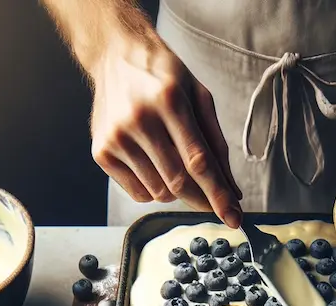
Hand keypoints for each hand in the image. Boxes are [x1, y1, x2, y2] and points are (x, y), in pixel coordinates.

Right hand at [88, 36, 241, 226]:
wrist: (116, 57)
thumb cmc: (164, 77)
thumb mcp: (199, 96)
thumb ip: (216, 143)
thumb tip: (232, 190)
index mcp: (169, 100)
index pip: (198, 161)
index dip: (218, 194)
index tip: (234, 219)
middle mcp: (139, 120)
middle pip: (178, 182)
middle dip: (202, 199)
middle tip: (215, 202)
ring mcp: (116, 137)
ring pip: (159, 192)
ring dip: (176, 190)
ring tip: (173, 160)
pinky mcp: (101, 152)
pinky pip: (139, 193)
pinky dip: (154, 190)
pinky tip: (153, 164)